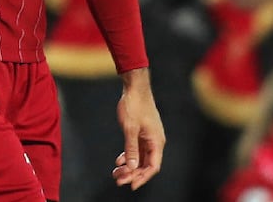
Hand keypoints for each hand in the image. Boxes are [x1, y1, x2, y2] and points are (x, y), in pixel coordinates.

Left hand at [111, 69, 164, 189]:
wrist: (135, 87)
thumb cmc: (134, 105)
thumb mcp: (130, 128)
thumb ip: (131, 148)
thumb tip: (131, 168)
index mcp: (156, 141)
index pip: (152, 166)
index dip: (142, 177)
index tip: (130, 185)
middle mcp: (155, 141)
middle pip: (146, 164)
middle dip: (132, 174)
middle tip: (118, 180)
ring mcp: (149, 137)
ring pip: (140, 158)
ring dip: (129, 167)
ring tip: (116, 173)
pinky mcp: (142, 132)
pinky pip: (137, 150)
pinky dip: (129, 156)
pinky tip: (119, 160)